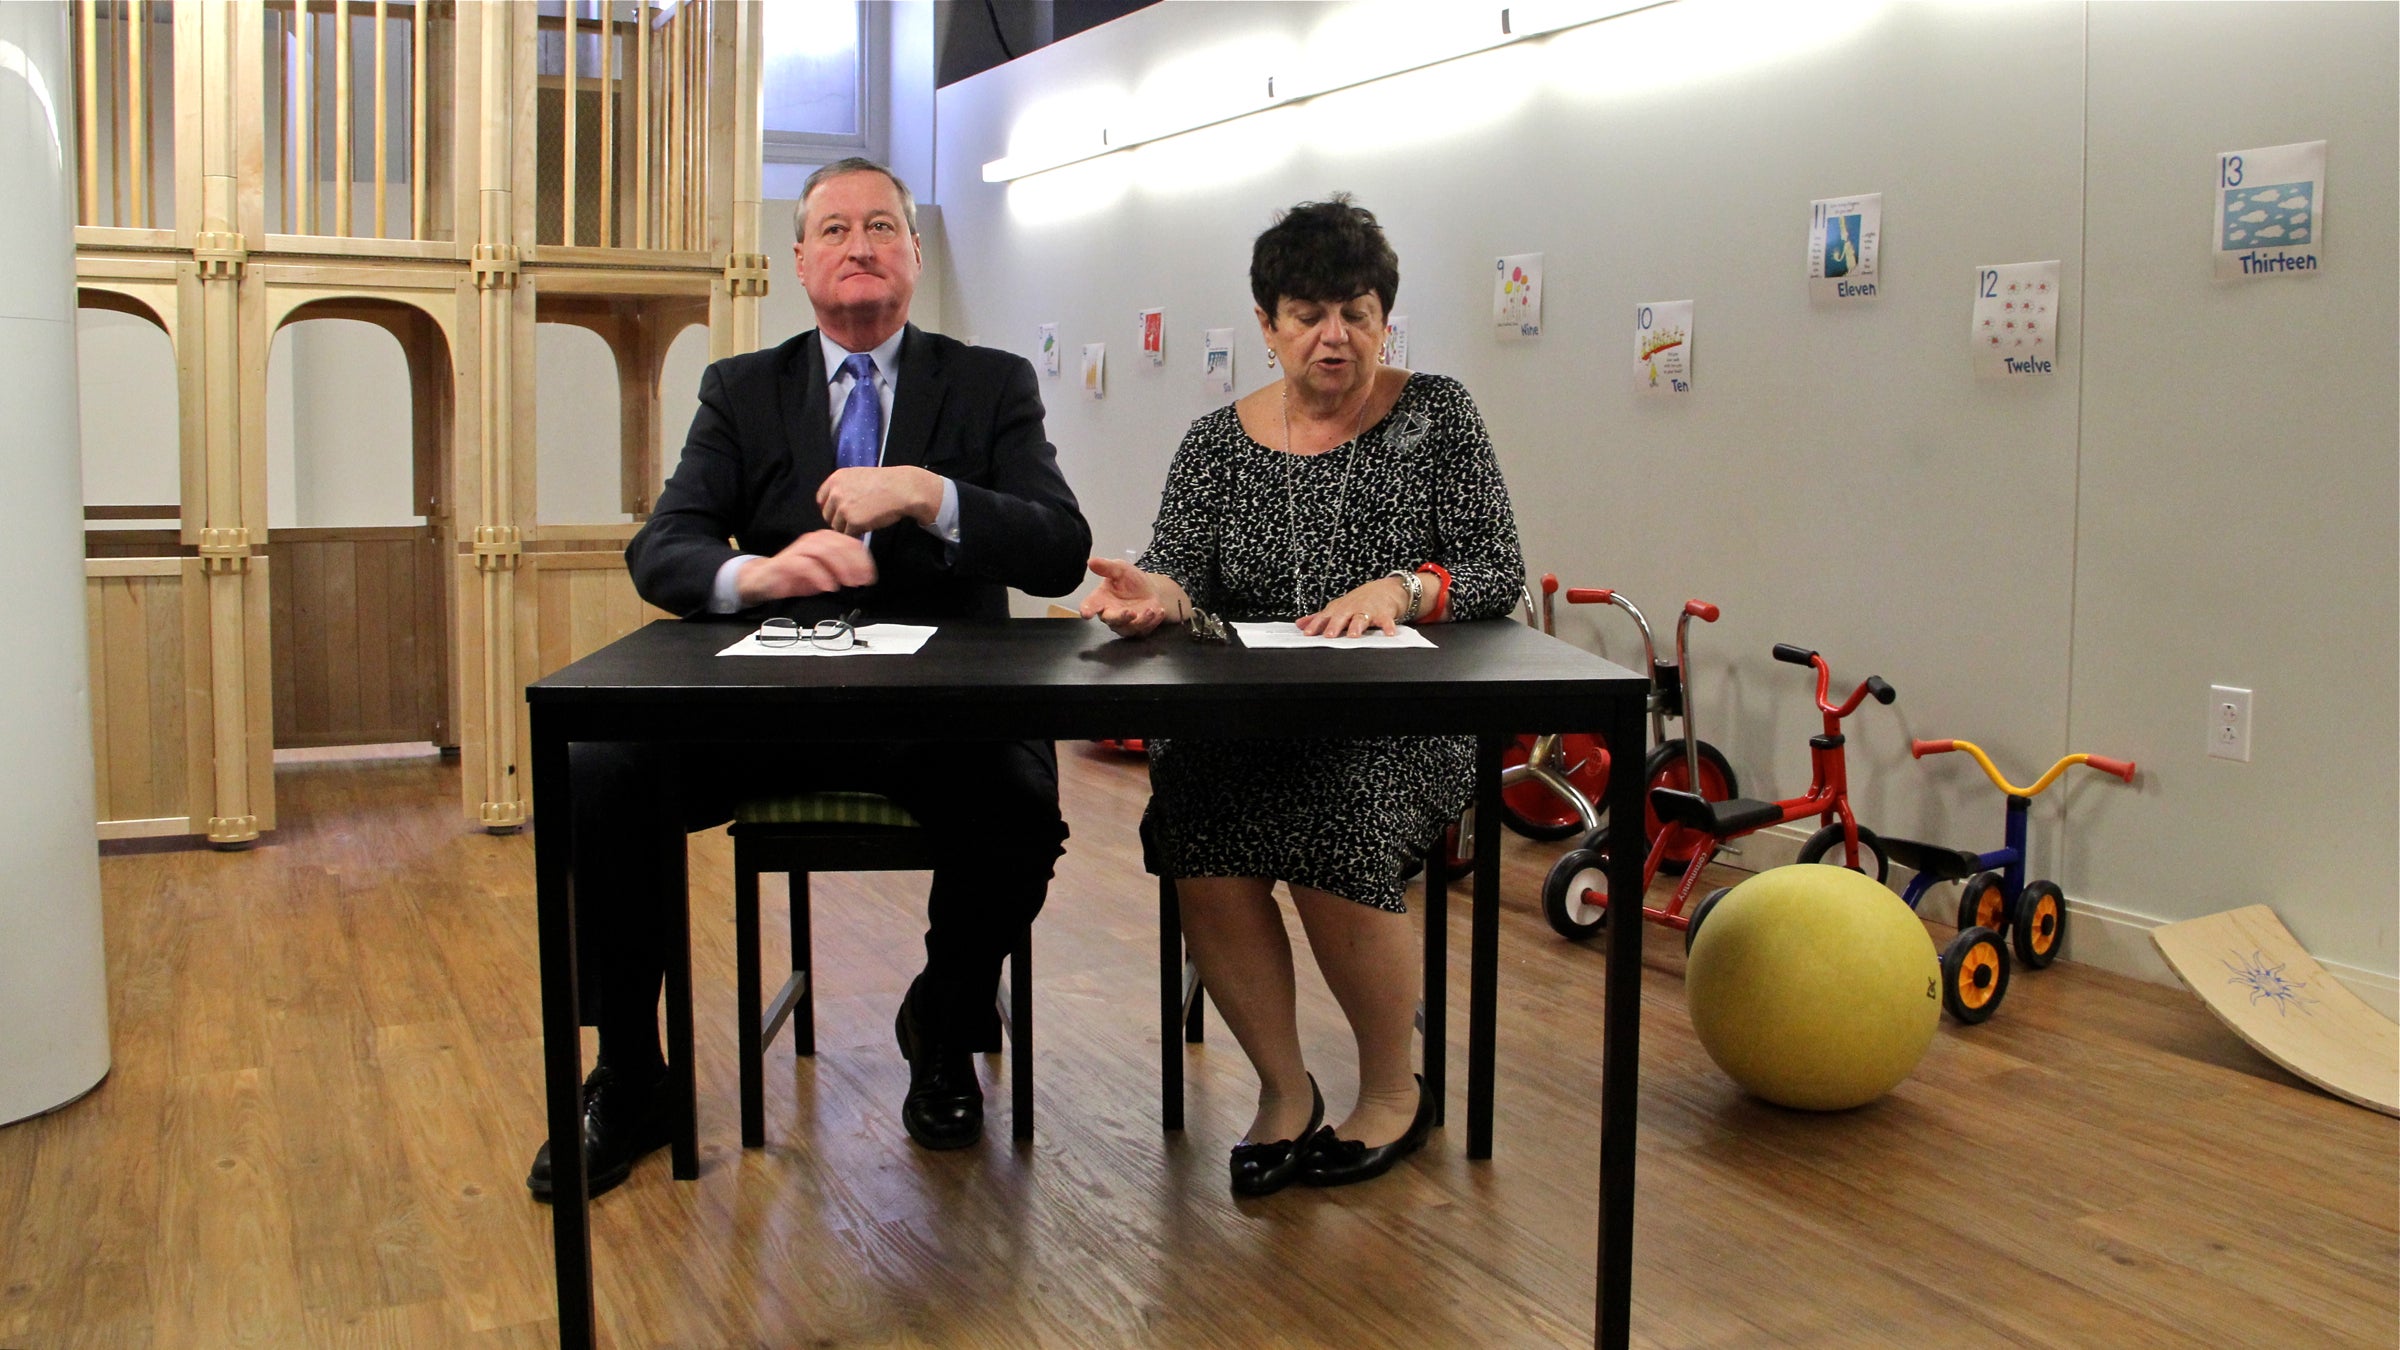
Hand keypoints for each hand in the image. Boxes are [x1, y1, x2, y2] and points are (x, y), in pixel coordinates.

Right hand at [736, 529, 875, 603]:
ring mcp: (799, 550)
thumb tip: (863, 576)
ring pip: (824, 551)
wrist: (765, 578)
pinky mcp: (787, 562)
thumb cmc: (796, 575)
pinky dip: (820, 576)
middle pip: (839, 545)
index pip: (849, 543)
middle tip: (862, 580)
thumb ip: (842, 571)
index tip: (870, 576)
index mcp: (824, 541)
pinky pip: (805, 565)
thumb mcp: (824, 573)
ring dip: (840, 568)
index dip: (863, 559)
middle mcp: (813, 541)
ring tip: (849, 583)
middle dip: (855, 563)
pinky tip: (829, 587)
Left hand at [817, 465, 941, 535]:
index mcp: (836, 479)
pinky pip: (849, 535)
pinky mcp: (853, 522)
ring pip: (837, 527)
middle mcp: (836, 492)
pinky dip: (858, 533)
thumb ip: (844, 488)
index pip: (822, 499)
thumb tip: (835, 503)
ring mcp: (843, 508)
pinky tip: (870, 523)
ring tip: (866, 518)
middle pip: (828, 515)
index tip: (840, 512)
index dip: (831, 508)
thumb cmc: (887, 483)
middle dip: (840, 519)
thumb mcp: (859, 476)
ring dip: (849, 527)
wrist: (903, 489)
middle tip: (856, 517)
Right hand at [1080, 557, 1171, 636]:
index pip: (1090, 605)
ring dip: (1141, 621)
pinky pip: (1144, 629)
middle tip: (1130, 612)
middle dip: (1120, 617)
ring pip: (1129, 628)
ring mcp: (1125, 624)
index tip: (1086, 613)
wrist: (1150, 589)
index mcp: (1101, 599)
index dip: (1087, 609)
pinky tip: (1159, 611)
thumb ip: (1106, 567)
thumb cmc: (1130, 580)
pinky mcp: (1138, 629)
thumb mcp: (1120, 569)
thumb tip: (1090, 561)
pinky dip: (1153, 621)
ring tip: (1151, 610)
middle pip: (1111, 620)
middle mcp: (1111, 614)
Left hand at [1297, 576, 1407, 637]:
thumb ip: (1319, 618)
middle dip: (1335, 625)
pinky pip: (1386, 620)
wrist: (1385, 589)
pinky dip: (1387, 626)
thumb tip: (1299, 624)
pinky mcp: (1384, 613)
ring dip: (1357, 625)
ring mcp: (1368, 610)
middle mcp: (1352, 609)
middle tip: (1330, 635)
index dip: (1316, 625)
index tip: (1308, 633)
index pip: (1324, 617)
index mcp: (1339, 609)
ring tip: (1354, 634)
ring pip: (1361, 618)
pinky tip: (1388, 633)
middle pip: (1341, 617)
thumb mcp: (1338, 607)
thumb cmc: (1359, 601)